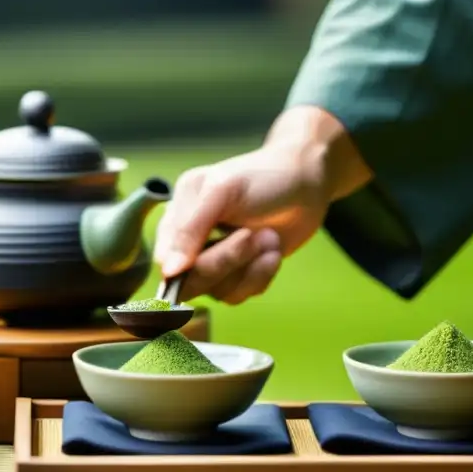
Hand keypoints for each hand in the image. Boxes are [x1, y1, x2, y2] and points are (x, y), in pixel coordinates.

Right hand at [153, 106, 372, 304]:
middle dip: (226, 261)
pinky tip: (274, 250)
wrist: (307, 183)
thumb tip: (169, 270)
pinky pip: (241, 294)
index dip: (185, 266)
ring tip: (268, 237)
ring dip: (250, 266)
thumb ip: (191, 228)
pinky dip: (261, 275)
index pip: (165, 259)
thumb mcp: (222, 190)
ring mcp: (218, 260)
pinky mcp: (242, 273)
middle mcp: (194, 242)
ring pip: (218, 291)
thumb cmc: (263, 177)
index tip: (210, 252)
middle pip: (191, 281)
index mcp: (179, 215)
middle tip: (251, 235)